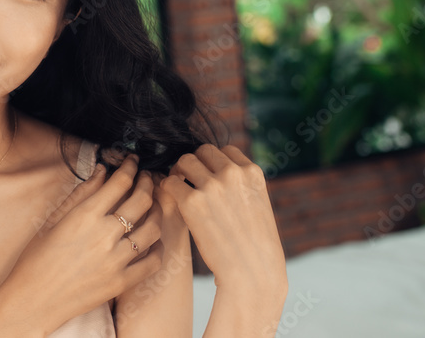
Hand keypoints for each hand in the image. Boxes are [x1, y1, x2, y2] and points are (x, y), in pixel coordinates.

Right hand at [0, 155, 162, 334]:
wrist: (33, 300)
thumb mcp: (54, 220)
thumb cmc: (37, 259)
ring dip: (157, 210)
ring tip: (154, 204)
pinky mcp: (122, 282)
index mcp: (85, 216)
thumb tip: (102, 171)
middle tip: (147, 177)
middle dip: (148, 182)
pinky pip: (153, 260)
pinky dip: (158, 246)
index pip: (120, 182)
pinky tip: (152, 239)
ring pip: (153, 228)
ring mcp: (116, 260)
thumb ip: (82, 194)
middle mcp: (104, 236)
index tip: (133, 162)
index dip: (131, 167)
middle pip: (142, 200)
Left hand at [160, 144, 286, 298]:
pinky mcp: (192, 201)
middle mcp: (233, 173)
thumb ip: (240, 185)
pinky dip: (167, 189)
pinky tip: (172, 202)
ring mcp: (212, 185)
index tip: (208, 176)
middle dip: (195, 165)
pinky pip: (170, 182)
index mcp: (252, 173)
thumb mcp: (257, 205)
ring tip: (179, 190)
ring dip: (179, 173)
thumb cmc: (254, 245)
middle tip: (188, 181)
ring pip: (184, 161)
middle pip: (203, 151)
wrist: (253, 273)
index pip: (225, 151)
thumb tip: (216, 173)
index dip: (213, 163)